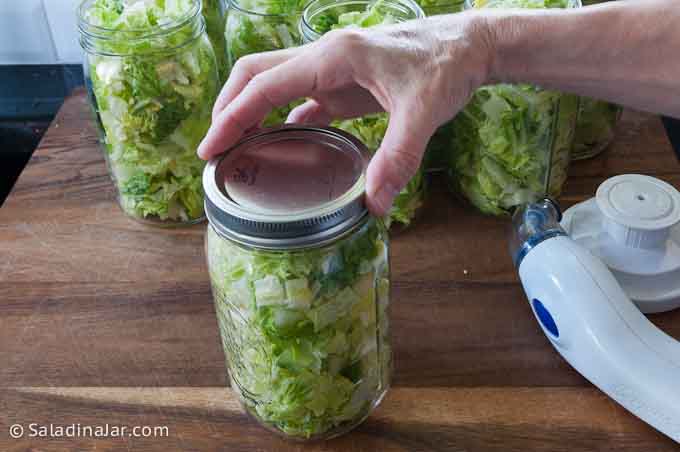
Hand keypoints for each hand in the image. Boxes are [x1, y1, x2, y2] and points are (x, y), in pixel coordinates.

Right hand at [198, 14, 492, 215]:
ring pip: (275, 85)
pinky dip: (282, 121)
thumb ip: (398, 157)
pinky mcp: (345, 84)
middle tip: (216, 151)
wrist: (469, 46)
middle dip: (230, 109)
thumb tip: (373, 205)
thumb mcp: (424, 112)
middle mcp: (325, 58)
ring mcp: (333, 70)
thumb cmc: (446, 66)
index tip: (210, 148)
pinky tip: (283, 147)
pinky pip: (301, 101)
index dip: (233, 116)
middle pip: (256, 74)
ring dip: (251, 113)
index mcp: (333, 57)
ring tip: (238, 151)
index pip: (265, 85)